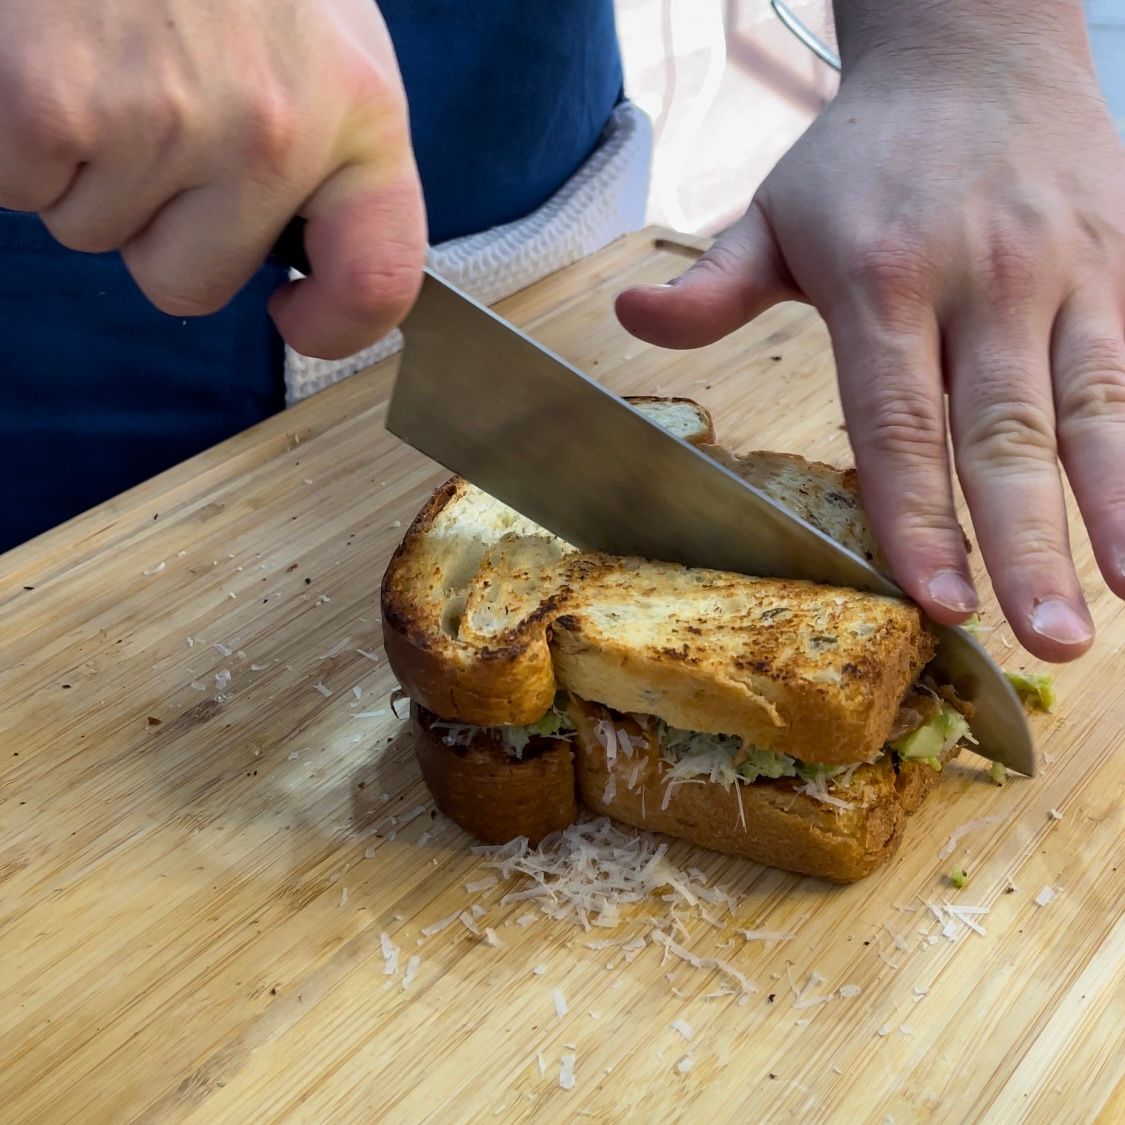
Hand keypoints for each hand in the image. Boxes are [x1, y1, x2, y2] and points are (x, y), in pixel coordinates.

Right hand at [0, 0, 425, 358]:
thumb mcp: (323, 43)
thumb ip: (331, 156)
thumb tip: (311, 270)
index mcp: (361, 114)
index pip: (379, 280)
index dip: (335, 328)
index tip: (295, 317)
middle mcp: (276, 131)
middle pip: (190, 282)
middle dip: (158, 224)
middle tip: (155, 113)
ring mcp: (167, 120)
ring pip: (96, 236)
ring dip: (90, 172)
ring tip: (108, 65)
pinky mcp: (57, 104)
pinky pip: (22, 190)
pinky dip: (20, 144)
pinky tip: (52, 60)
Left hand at [617, 49, 1123, 660]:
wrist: (976, 45)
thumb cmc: (864, 155)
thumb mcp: (774, 213)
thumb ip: (712, 286)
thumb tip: (628, 321)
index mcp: (883, 278)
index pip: (900, 422)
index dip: (916, 516)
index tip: (935, 599)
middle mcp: (985, 279)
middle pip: (1006, 433)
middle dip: (1029, 544)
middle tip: (1048, 639)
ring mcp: (1069, 268)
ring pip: (1097, 405)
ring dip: (1114, 508)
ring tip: (1120, 596)